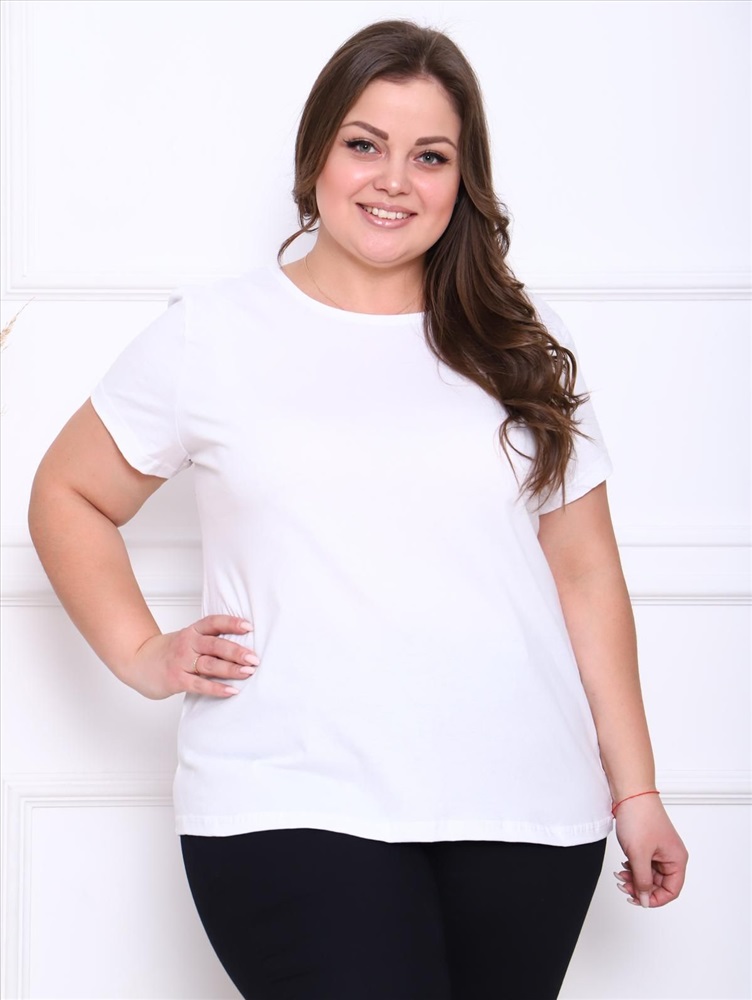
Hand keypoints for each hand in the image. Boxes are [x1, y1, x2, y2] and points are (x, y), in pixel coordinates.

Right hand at [121, 615, 257, 699]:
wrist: (137, 662)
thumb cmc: (168, 652)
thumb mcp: (187, 639)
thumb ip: (208, 640)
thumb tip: (242, 646)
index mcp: (192, 631)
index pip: (214, 622)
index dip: (231, 623)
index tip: (249, 626)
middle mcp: (187, 644)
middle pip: (215, 645)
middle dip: (236, 651)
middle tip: (254, 658)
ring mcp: (181, 662)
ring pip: (210, 664)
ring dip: (231, 669)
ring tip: (248, 672)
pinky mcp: (177, 679)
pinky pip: (200, 684)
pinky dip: (217, 688)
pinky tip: (231, 690)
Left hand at [613, 795, 687, 907]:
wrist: (630, 793)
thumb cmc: (639, 817)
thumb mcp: (639, 854)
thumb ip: (642, 880)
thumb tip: (644, 899)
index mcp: (676, 859)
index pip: (671, 890)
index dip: (655, 899)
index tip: (638, 899)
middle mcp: (671, 855)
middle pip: (659, 884)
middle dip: (640, 887)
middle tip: (624, 886)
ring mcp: (659, 849)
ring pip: (649, 874)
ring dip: (634, 878)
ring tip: (620, 875)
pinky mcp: (648, 844)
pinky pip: (643, 863)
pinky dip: (633, 867)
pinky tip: (623, 865)